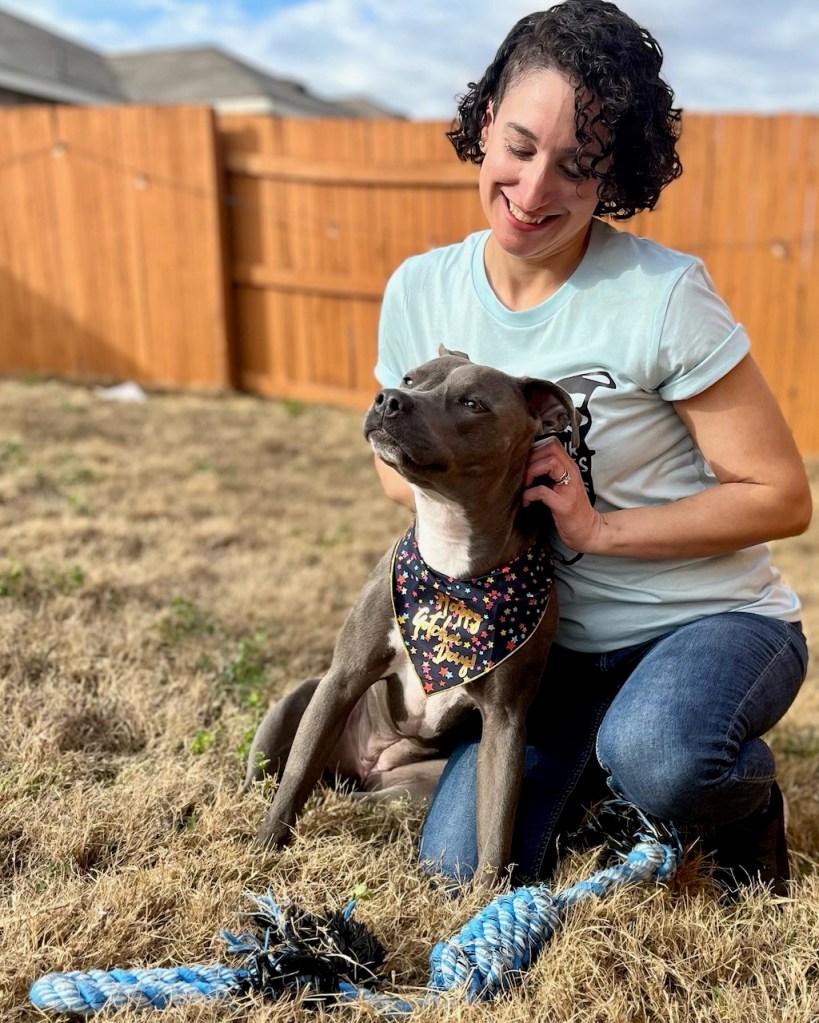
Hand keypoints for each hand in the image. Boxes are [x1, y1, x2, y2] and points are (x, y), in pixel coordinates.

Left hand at [523, 438, 603, 553]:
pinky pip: (542, 492)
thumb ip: (550, 472)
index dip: (535, 447)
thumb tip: (526, 462)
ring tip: (525, 484)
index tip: (526, 462)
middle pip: (551, 448)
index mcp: (570, 467)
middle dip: (531, 457)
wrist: (588, 531)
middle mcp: (572, 474)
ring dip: (531, 471)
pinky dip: (529, 494)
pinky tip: (526, 502)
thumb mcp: (562, 485)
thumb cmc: (571, 509)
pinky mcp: (563, 505)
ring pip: (549, 463)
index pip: (553, 442)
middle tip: (522, 472)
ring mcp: (569, 489)